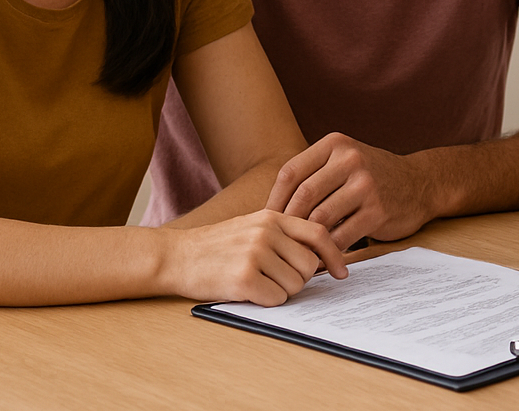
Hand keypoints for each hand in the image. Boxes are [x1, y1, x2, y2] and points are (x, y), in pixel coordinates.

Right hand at [163, 209, 348, 305]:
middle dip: (298, 279)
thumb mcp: (251, 226)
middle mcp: (266, 231)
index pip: (318, 233)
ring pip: (295, 285)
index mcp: (272, 217)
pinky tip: (247, 291)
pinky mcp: (244, 277)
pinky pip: (276, 299)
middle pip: (309, 266)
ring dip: (280, 292)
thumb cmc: (216, 246)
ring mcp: (255, 253)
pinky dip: (266, 301)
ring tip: (256, 282)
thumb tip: (320, 257)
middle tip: (274, 279)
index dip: (334, 255)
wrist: (176, 256)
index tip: (342, 272)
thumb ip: (282, 235)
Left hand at [268, 134, 439, 251]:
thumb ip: (313, 175)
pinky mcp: (378, 211)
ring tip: (296, 253)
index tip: (266, 222)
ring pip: (320, 218)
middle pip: (303, 195)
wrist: (420, 183)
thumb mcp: (344, 160)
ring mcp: (366, 185)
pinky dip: (327, 251)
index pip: (291, 172)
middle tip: (278, 243)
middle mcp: (351, 160)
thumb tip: (270, 210)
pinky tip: (321, 259)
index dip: (274, 200)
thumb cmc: (372, 177)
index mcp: (335, 144)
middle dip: (287, 223)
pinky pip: (342, 236)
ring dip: (306, 240)